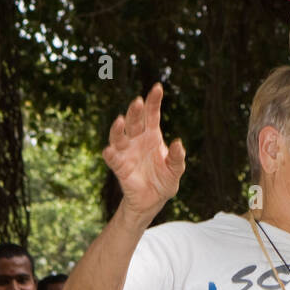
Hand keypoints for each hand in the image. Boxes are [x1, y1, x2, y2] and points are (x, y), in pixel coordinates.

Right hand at [104, 83, 185, 221]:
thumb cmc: (165, 180)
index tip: (157, 88)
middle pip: (134, 121)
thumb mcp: (176, 170)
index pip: (152, 114)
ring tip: (120, 120)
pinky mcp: (120, 167)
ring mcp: (127, 152)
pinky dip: (110, 154)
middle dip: (135, 111)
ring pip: (119, 136)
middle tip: (138, 101)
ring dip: (118, 128)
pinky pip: (113, 159)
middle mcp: (137, 139)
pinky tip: (110, 150)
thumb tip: (179, 143)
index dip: (154, 101)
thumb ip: (177, 157)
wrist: (153, 201)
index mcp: (152, 135)